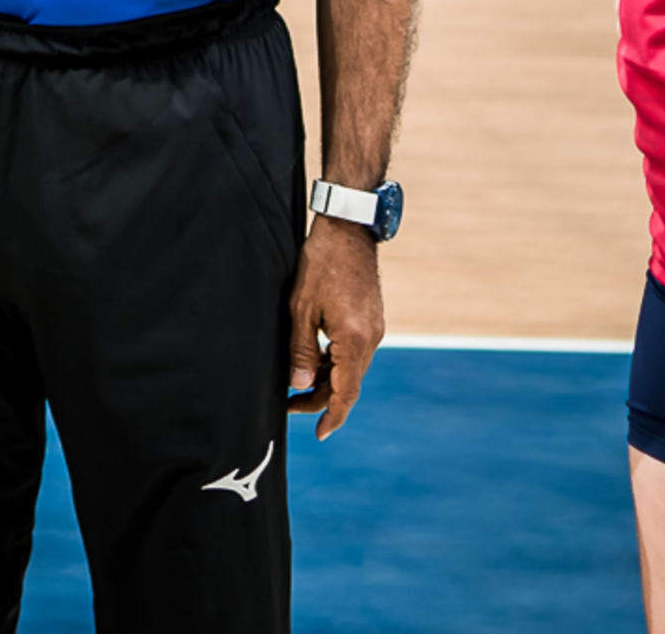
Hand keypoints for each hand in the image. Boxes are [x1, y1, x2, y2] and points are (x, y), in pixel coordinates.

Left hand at [284, 220, 383, 437]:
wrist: (348, 230)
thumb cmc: (320, 264)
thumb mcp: (301, 307)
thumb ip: (301, 350)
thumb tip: (300, 384)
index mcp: (355, 341)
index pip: (346, 393)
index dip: (331, 416)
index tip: (319, 434)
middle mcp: (371, 340)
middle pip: (348, 384)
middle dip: (321, 398)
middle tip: (290, 404)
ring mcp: (374, 329)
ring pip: (351, 368)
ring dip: (327, 379)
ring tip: (296, 380)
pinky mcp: (371, 320)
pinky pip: (353, 352)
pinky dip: (335, 361)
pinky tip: (314, 358)